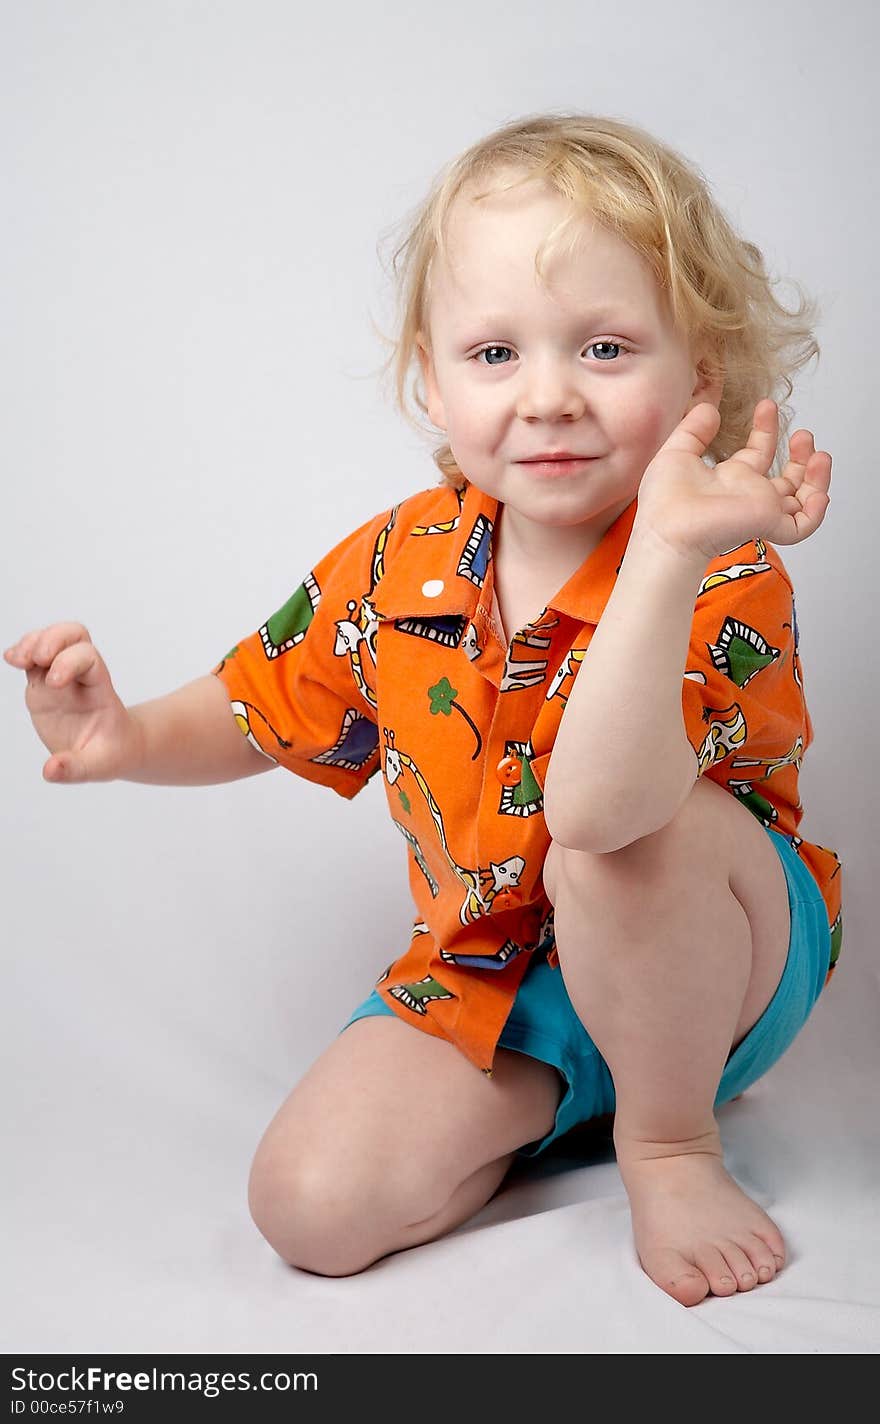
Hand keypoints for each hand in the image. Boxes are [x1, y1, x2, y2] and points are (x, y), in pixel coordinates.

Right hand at [4, 622, 141, 781]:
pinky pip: (33, 658)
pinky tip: (11, 658)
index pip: (89, 659)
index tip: (54, 682)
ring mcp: (61, 678)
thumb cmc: (110, 754)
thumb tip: (49, 770)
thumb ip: (76, 769)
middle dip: (53, 639)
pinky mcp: (43, 685)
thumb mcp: (99, 767)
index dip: (70, 662)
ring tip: (16, 658)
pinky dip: (21, 651)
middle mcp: (81, 678)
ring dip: (33, 641)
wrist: (114, 749)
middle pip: (74, 635)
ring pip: (52, 639)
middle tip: (37, 659)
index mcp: (99, 691)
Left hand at [633, 399, 831, 561]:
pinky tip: (819, 491)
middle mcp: (749, 495)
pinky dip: (816, 512)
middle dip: (799, 455)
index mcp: (729, 479)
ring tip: (818, 454)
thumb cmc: (664, 501)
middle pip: (786, 479)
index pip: (758, 454)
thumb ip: (694, 429)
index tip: (767, 405)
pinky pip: (802, 526)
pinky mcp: (768, 525)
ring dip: (815, 478)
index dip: (766, 430)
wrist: (667, 529)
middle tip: (803, 434)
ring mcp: (761, 511)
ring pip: (801, 501)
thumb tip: (709, 408)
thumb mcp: (677, 452)